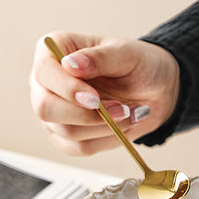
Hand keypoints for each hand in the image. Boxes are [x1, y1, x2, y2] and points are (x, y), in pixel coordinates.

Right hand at [29, 31, 179, 155]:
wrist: (153, 90)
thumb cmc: (137, 65)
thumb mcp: (125, 53)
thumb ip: (99, 57)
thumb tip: (70, 64)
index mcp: (52, 51)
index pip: (44, 73)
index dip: (67, 89)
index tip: (95, 99)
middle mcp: (46, 83)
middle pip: (46, 108)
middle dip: (87, 115)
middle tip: (122, 109)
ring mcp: (54, 113)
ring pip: (67, 131)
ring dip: (106, 126)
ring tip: (131, 112)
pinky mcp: (66, 137)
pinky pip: (81, 147)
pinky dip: (108, 139)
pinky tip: (123, 124)